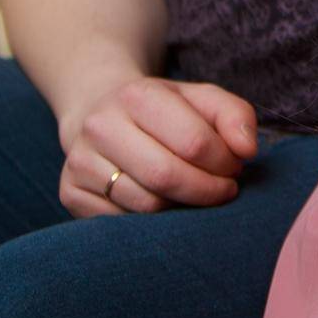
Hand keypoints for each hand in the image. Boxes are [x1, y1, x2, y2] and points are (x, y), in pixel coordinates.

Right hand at [58, 75, 257, 217]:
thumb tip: (247, 151)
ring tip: (196, 193)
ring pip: (144, 205)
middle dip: (207, 190)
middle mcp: (100, 126)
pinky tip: (164, 202)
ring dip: (182, 207)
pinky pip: (122, 222)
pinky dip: (152, 221)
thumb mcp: (201, 99)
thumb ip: (235, 116)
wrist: (99, 111)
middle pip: (166, 176)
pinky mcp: (69, 193)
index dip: (224, 162)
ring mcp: (80, 162)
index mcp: (137, 95)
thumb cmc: (163, 109)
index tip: (236, 167)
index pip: (193, 141)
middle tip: (225, 190)